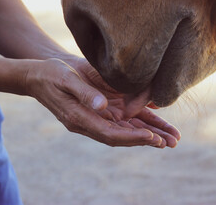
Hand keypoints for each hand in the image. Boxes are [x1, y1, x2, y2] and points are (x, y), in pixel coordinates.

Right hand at [25, 58, 180, 147]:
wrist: (43, 73)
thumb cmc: (52, 75)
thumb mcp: (65, 79)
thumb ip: (84, 93)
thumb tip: (101, 106)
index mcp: (81, 119)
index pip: (110, 134)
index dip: (131, 137)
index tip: (151, 137)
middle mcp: (92, 121)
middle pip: (124, 135)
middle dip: (148, 139)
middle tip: (171, 143)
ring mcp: (98, 116)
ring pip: (128, 128)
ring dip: (150, 133)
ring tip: (172, 138)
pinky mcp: (103, 107)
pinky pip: (125, 117)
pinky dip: (142, 121)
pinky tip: (158, 122)